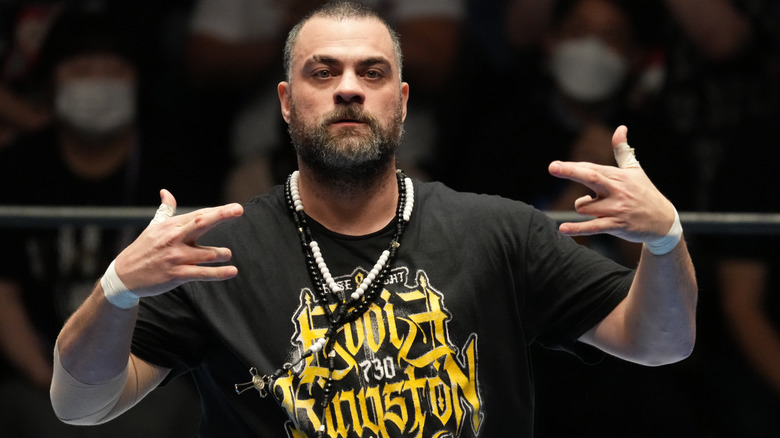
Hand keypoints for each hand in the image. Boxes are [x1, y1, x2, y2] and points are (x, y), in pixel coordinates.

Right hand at [113, 189, 243, 296]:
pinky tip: (232, 271)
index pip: (200, 215)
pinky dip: (219, 273)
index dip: (218, 211)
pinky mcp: (177, 274)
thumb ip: (165, 209)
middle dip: (221, 215)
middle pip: (202, 223)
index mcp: (171, 225)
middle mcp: (175, 238)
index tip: (235, 207)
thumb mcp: (153, 226)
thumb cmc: (144, 248)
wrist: (124, 275)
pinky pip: (202, 273)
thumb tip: (165, 191)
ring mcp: (176, 257)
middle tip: (238, 209)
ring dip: (220, 253)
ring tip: (226, 254)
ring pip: (206, 253)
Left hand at [547, 125, 675, 242]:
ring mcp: (616, 208)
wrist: (663, 221)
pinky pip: (592, 226)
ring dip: (584, 207)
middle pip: (590, 178)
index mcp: (618, 176)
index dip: (573, 168)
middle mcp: (617, 190)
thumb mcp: (635, 170)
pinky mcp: (616, 225)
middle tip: (553, 167)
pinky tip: (562, 229)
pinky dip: (577, 228)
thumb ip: (622, 150)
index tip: (555, 166)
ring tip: (599, 208)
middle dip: (570, 172)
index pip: (591, 169)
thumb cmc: (644, 192)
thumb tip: (621, 127)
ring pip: (583, 206)